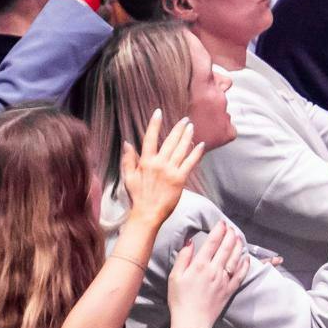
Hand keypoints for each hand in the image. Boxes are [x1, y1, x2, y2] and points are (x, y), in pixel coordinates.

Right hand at [121, 110, 204, 229]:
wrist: (147, 214)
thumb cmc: (137, 196)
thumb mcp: (128, 178)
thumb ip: (128, 160)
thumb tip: (127, 143)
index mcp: (145, 162)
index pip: (149, 139)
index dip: (154, 124)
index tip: (158, 112)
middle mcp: (159, 164)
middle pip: (170, 141)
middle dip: (178, 128)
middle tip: (185, 119)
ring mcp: (170, 171)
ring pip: (181, 149)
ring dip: (187, 137)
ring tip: (192, 127)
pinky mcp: (180, 179)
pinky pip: (190, 163)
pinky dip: (196, 153)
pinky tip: (201, 145)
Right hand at [167, 224, 247, 327]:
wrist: (191, 322)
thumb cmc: (179, 300)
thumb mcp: (174, 277)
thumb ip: (183, 258)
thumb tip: (190, 242)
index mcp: (200, 265)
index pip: (212, 242)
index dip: (219, 230)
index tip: (222, 223)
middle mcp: (215, 269)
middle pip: (226, 247)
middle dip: (230, 234)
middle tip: (232, 227)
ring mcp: (224, 279)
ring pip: (236, 258)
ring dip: (238, 246)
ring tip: (239, 237)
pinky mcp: (230, 289)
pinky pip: (241, 274)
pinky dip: (245, 264)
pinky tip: (246, 258)